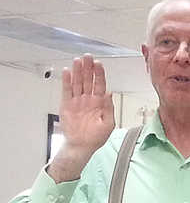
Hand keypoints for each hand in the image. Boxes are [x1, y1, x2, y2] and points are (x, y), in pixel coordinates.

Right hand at [49, 55, 115, 182]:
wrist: (81, 146)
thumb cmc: (96, 137)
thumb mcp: (108, 124)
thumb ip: (109, 108)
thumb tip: (110, 94)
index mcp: (100, 103)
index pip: (100, 85)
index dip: (99, 74)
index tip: (99, 64)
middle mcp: (88, 100)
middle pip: (88, 80)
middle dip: (88, 68)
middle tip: (88, 57)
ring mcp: (77, 101)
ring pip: (78, 82)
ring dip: (77, 71)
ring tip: (78, 60)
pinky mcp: (67, 104)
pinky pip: (67, 90)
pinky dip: (66, 81)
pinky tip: (67, 72)